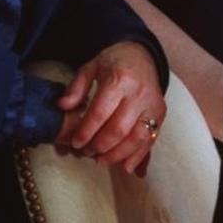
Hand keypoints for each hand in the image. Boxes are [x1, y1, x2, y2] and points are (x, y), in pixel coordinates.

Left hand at [57, 41, 164, 174]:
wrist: (142, 56)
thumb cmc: (113, 62)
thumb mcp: (91, 67)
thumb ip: (76, 87)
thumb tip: (62, 106)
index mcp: (120, 79)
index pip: (101, 112)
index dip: (87, 131)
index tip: (76, 142)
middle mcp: (139, 93)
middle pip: (119, 129)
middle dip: (100, 146)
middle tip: (87, 152)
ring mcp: (152, 104)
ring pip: (137, 138)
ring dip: (118, 154)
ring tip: (101, 160)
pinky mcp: (160, 113)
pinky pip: (150, 140)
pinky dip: (138, 156)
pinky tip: (125, 166)